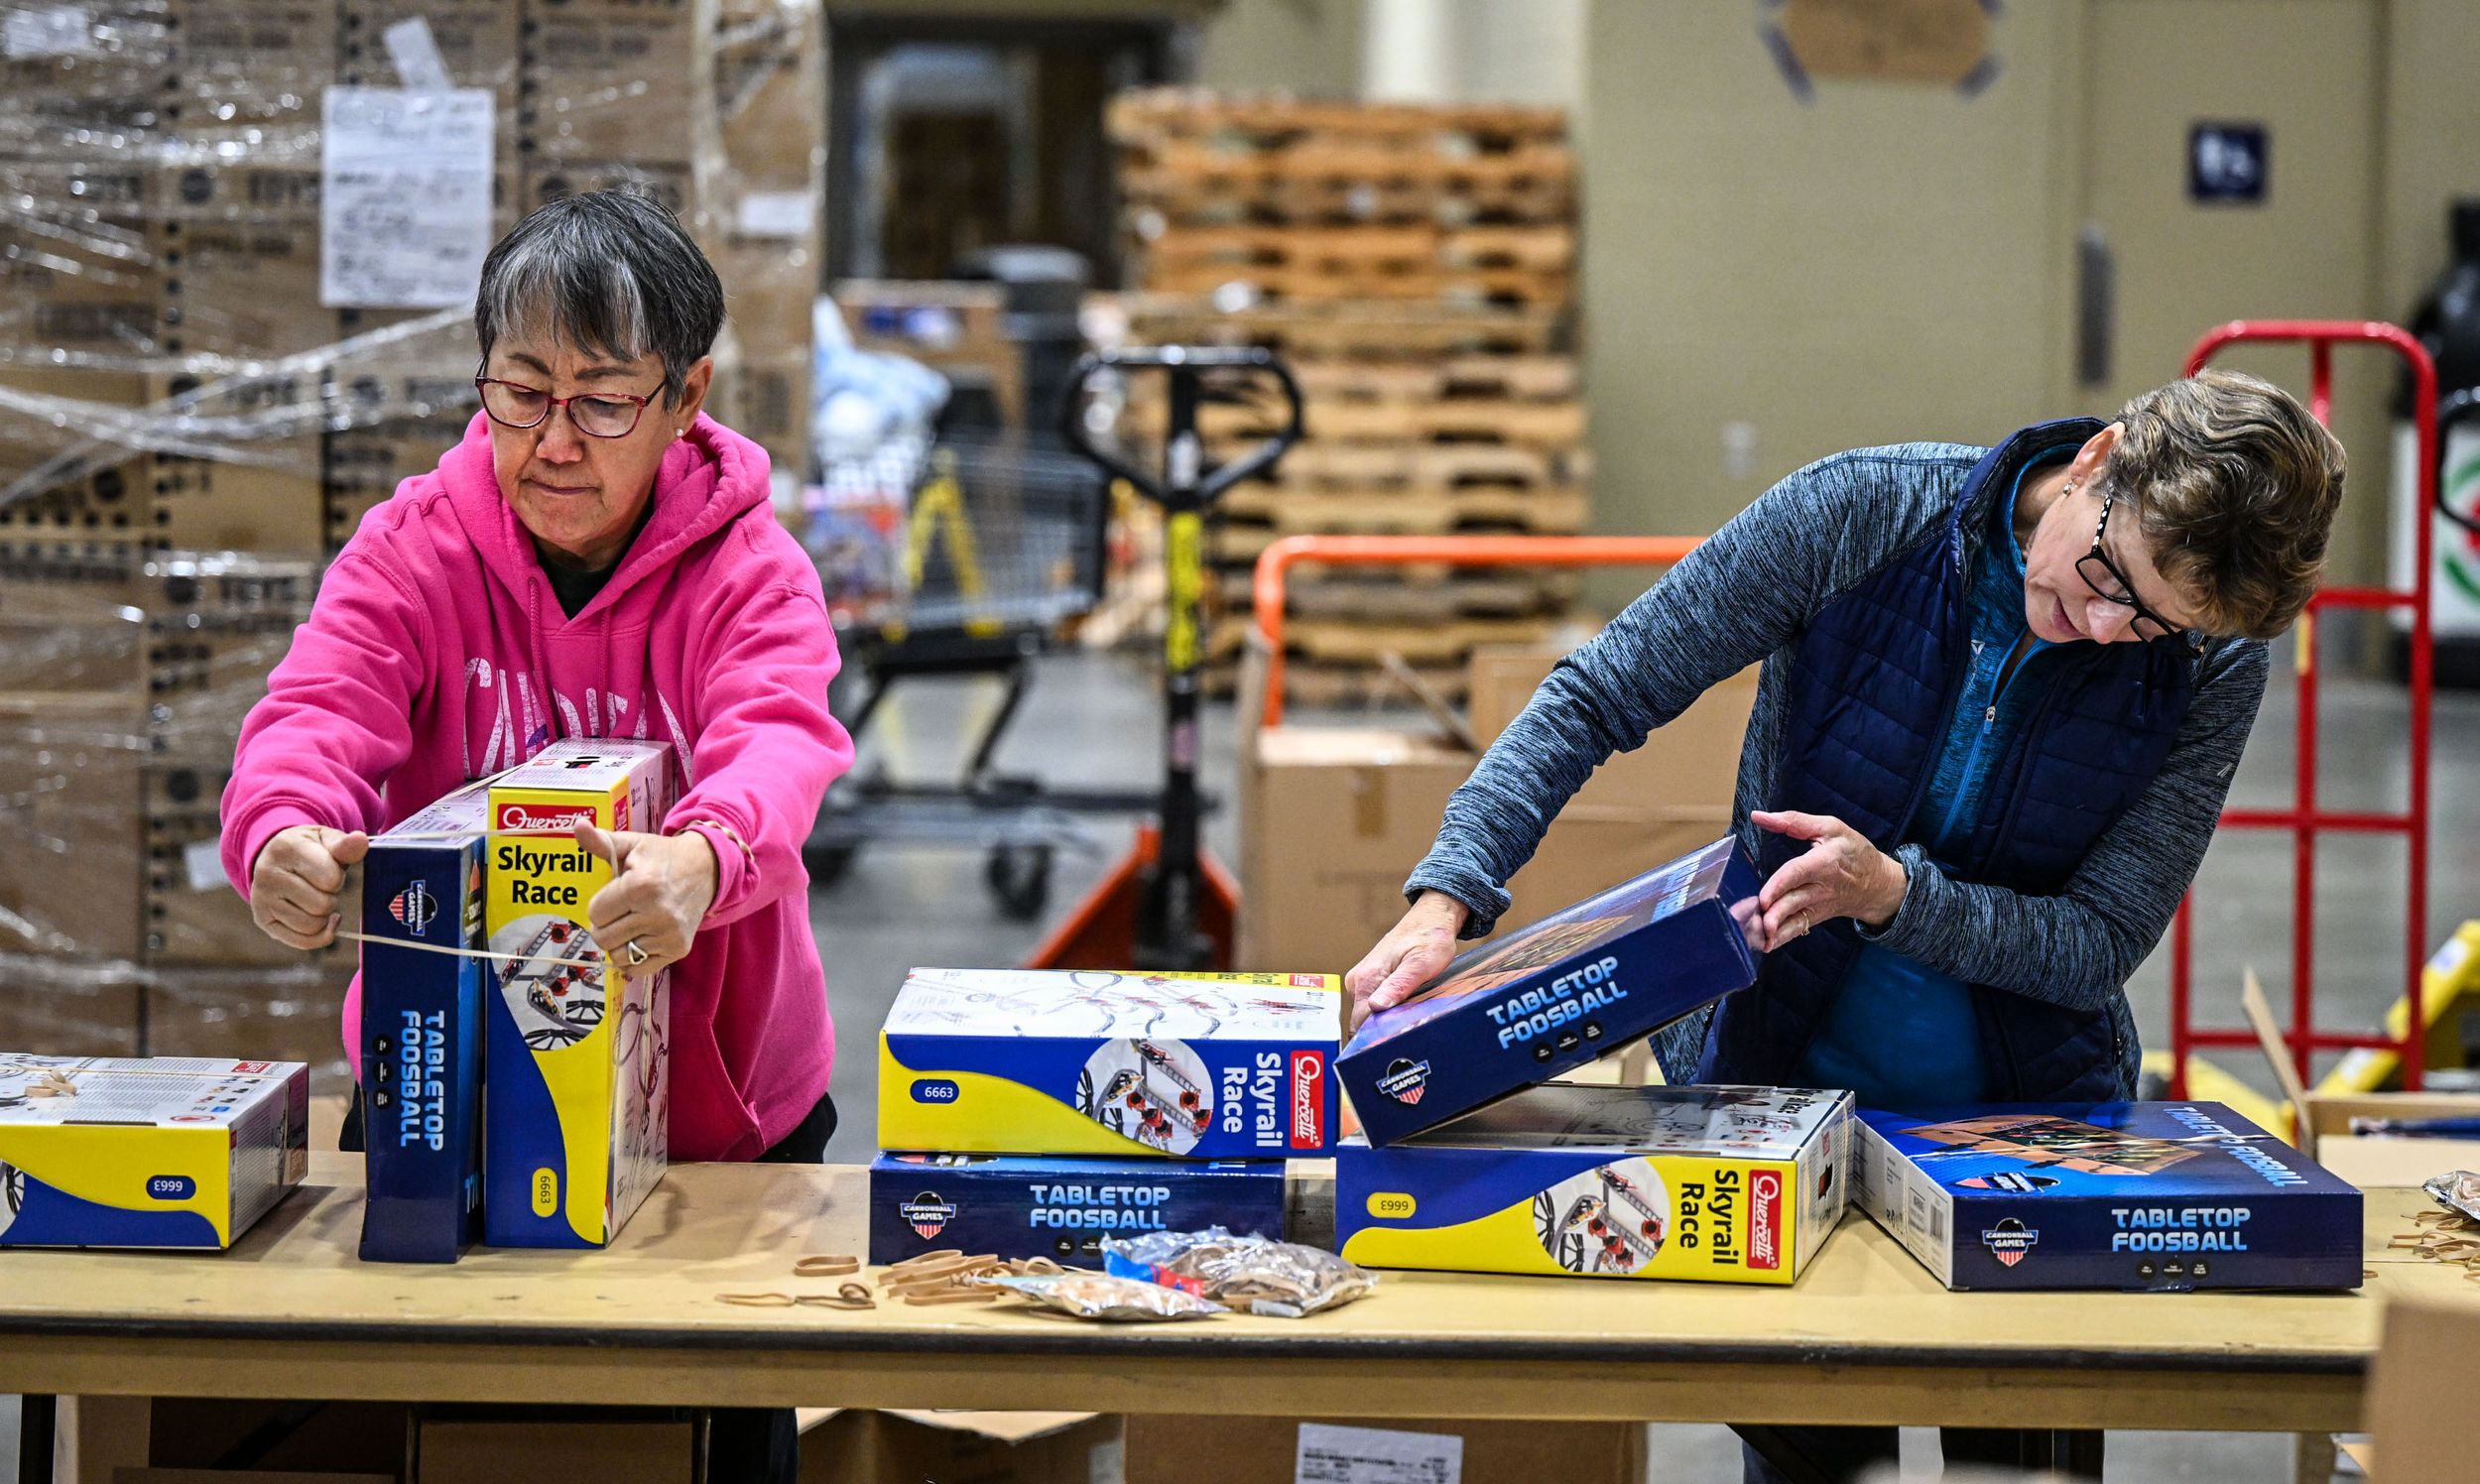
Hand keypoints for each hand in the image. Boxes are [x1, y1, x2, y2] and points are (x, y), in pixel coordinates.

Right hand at [250, 825, 368, 949]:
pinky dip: (319, 935)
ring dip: (324, 917)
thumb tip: (360, 840)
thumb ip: (345, 845)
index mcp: (287, 848)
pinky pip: (301, 942)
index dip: (338, 878)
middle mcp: (269, 874)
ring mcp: (262, 899)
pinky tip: (321, 921)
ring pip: (311, 926)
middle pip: (321, 905)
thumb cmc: (310, 849)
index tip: (329, 871)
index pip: (330, 879)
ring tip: (317, 900)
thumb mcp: (327, 839)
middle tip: (322, 887)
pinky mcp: (263, 920)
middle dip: (331, 897)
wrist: (275, 856)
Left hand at [576, 824, 717, 978]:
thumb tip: (577, 825)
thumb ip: (601, 841)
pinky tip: (639, 940)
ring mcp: (669, 934)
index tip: (614, 895)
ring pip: (618, 955)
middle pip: (603, 938)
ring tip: (630, 925)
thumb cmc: (662, 857)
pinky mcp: (678, 949)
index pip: (596, 913)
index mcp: (641, 885)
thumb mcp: (632, 844)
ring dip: (618, 943)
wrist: (706, 869)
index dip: (600, 905)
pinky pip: (638, 969)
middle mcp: (657, 912)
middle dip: (605, 925)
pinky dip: (632, 959)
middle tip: (619, 912)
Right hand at [1344, 891, 1469, 1030]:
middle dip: (1381, 1032)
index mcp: (1366, 979)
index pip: (1360, 1023)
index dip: (1376, 1038)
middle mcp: (1358, 981)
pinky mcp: (1370, 981)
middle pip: (1363, 1022)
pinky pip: (1373, 1006)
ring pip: (1368, 1015)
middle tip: (1407, 1036)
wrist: (1431, 918)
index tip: (1394, 1048)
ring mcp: (1362, 981)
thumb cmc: (1429, 938)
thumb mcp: (1420, 964)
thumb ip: (1398, 986)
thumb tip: (1376, 1007)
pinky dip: (1387, 1012)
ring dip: (1385, 1022)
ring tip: (1409, 1022)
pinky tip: (1405, 1010)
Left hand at [1750, 810, 1905, 950]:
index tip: (1764, 898)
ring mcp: (1819, 905)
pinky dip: (1782, 939)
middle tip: (1756, 922)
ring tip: (1758, 939)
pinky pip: (1798, 929)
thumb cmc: (1852, 851)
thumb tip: (1759, 816)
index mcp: (1824, 862)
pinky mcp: (1816, 917)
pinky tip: (1764, 945)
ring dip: (1776, 931)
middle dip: (1775, 915)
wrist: (1879, 883)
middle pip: (1794, 902)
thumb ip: (1793, 821)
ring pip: (1795, 920)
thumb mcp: (1830, 827)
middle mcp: (1821, 887)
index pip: (1799, 873)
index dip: (1780, 885)